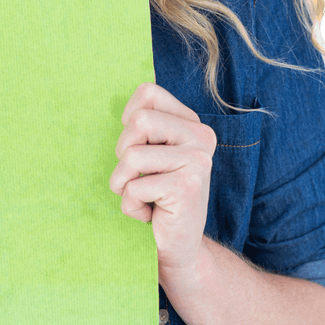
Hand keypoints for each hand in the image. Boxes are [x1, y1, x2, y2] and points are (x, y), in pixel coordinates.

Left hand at [108, 83, 216, 286]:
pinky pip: (134, 188)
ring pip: (130, 156)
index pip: (147, 93)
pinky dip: (131, 206)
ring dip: (124, 184)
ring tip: (144, 197)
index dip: (128, 122)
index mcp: (192, 124)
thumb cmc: (156, 197)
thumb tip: (140, 77)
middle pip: (137, 122)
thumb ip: (146, 123)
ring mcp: (197, 161)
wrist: (179, 247)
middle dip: (123, 154)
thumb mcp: (151, 153)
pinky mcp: (187, 187)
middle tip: (140, 177)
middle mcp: (201, 137)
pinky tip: (151, 214)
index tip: (141, 148)